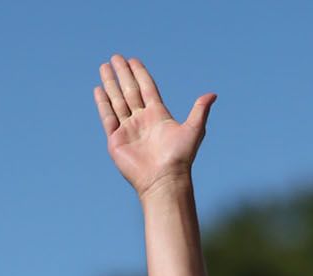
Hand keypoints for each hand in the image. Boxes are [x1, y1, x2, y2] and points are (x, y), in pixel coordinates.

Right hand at [94, 55, 214, 196]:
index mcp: (158, 116)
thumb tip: (213, 95)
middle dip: (123, 74)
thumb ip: (200, 111)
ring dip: (111, 84)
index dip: (140, 74)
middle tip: (116, 57)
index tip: (133, 60)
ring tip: (104, 67)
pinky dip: (103, 103)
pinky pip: (108, 117)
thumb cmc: (179, 159)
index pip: (147, 89)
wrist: (164, 181)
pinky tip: (99, 89)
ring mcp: (128, 130)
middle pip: (130, 91)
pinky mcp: (117, 140)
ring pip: (117, 101)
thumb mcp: (194, 131)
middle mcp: (142, 121)